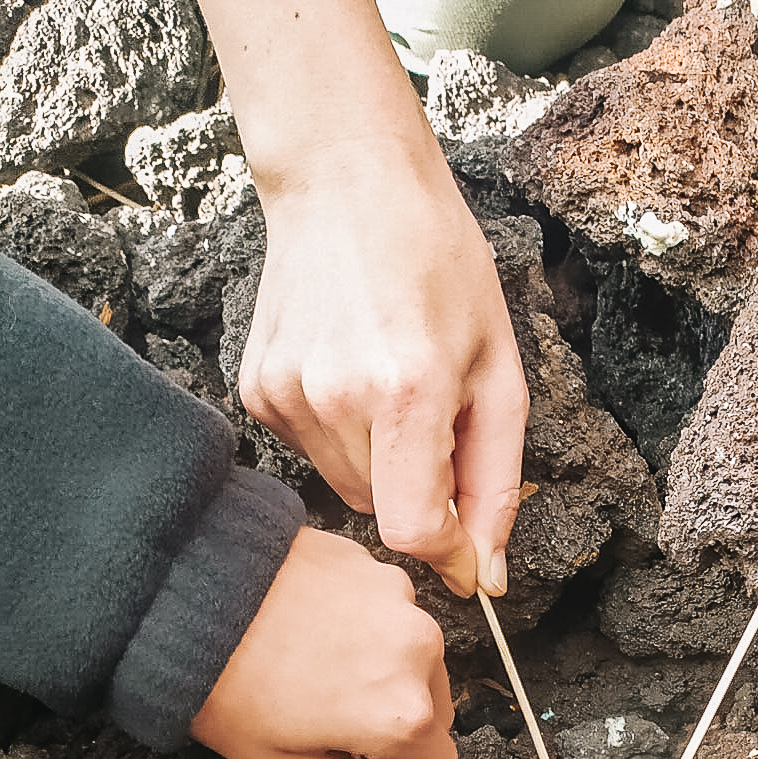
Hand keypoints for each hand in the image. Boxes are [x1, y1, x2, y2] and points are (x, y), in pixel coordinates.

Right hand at [139, 0, 530, 602]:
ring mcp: (286, 393)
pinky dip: (342, 432)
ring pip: (348, 487)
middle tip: (434, 414)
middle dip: (419, 488)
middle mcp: (336, 397)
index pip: (413, 532)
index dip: (447, 551)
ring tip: (390, 382)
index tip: (468, 545)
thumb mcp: (499, 371)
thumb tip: (485, 577)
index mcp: (408, 390)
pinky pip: (313, 452)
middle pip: (383, 513)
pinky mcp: (258, 389)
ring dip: (380, 461)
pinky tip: (350, 370)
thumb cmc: (438, 264)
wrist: (347, 181)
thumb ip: (494, 482)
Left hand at [192, 528, 455, 758]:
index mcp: (402, 715)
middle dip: (393, 721)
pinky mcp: (373, 566)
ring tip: (314, 668)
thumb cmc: (225, 682)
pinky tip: (310, 629)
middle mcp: (416, 653)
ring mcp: (399, 601)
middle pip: (434, 711)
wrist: (185, 592)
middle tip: (328, 717)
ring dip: (382, 672)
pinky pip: (388, 613)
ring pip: (413, 659)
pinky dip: (362, 628)